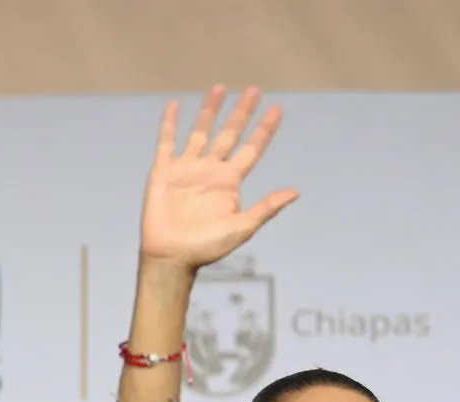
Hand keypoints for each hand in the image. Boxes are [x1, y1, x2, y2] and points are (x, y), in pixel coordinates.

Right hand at [139, 86, 298, 272]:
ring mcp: (187, 169)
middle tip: (254, 90)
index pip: (252, 148)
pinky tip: (175, 104)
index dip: (264, 129)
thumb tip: (295, 192)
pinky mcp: (164, 172)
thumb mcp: (242, 227)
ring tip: (220, 88)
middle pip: (229, 134)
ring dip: (210, 110)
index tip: (277, 109)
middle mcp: (210, 170)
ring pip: (201, 131)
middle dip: (241, 112)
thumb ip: (266, 208)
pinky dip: (170, 123)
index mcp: (230, 182)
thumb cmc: (206, 248)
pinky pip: (167, 142)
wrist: (171, 256)